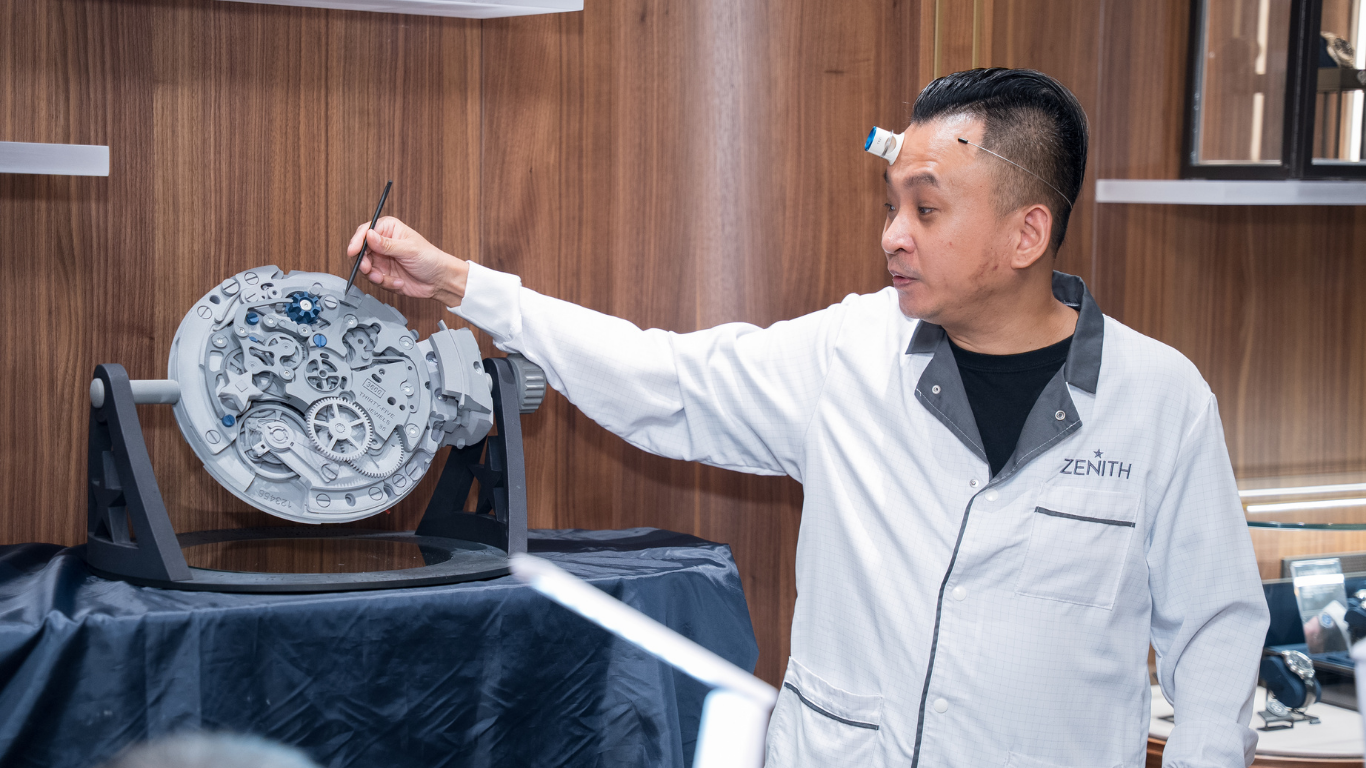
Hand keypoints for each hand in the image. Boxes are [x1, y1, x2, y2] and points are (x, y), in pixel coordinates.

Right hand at [346, 216, 468, 306]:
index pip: (366, 231)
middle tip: (369, 269)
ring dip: (374, 275)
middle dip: (364, 262)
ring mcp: (382, 259)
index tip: (354, 252)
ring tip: (385, 278)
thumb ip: (387, 244)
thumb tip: (369, 235)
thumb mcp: (409, 249)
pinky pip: (374, 279)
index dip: (357, 241)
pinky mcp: (384, 273)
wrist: (439, 281)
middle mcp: (383, 243)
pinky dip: (384, 283)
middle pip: (361, 250)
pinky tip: (398, 282)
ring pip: (365, 267)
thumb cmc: (430, 259)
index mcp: (389, 229)